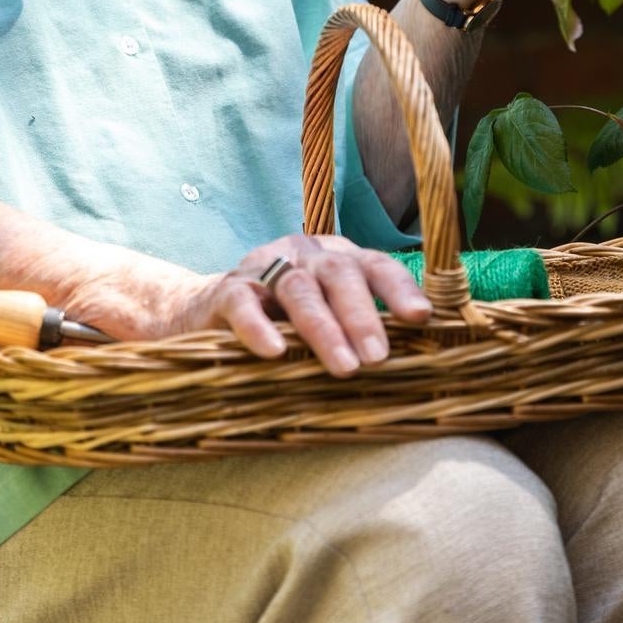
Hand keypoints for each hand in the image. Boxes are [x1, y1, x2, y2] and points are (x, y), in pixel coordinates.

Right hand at [165, 234, 433, 375]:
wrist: (201, 312)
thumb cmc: (279, 321)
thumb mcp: (324, 317)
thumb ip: (358, 328)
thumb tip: (417, 363)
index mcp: (335, 258)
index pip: (374, 265)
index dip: (398, 288)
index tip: (422, 317)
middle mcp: (303, 254)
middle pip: (338, 274)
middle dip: (362, 315)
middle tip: (378, 358)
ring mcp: (264, 269)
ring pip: (298, 289)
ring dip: (323, 328)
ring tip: (344, 367)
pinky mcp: (226, 292)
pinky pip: (243, 303)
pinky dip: (259, 328)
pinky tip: (274, 352)